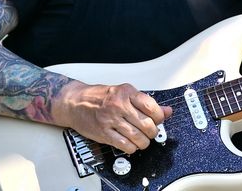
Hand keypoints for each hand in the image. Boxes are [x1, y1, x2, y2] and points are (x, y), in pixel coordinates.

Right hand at [57, 81, 173, 153]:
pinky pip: (124, 145)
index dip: (160, 117)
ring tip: (143, 140)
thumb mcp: (124, 93)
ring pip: (137, 137)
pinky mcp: (103, 133)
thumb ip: (145, 102)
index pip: (151, 107)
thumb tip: (166, 111)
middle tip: (151, 132)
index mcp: (127, 93)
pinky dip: (132, 148)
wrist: (75, 103)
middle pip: (146, 124)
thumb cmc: (100, 97)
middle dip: (153, 132)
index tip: (159, 120)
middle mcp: (119, 105)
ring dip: (144, 142)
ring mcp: (111, 120)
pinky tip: (132, 145)